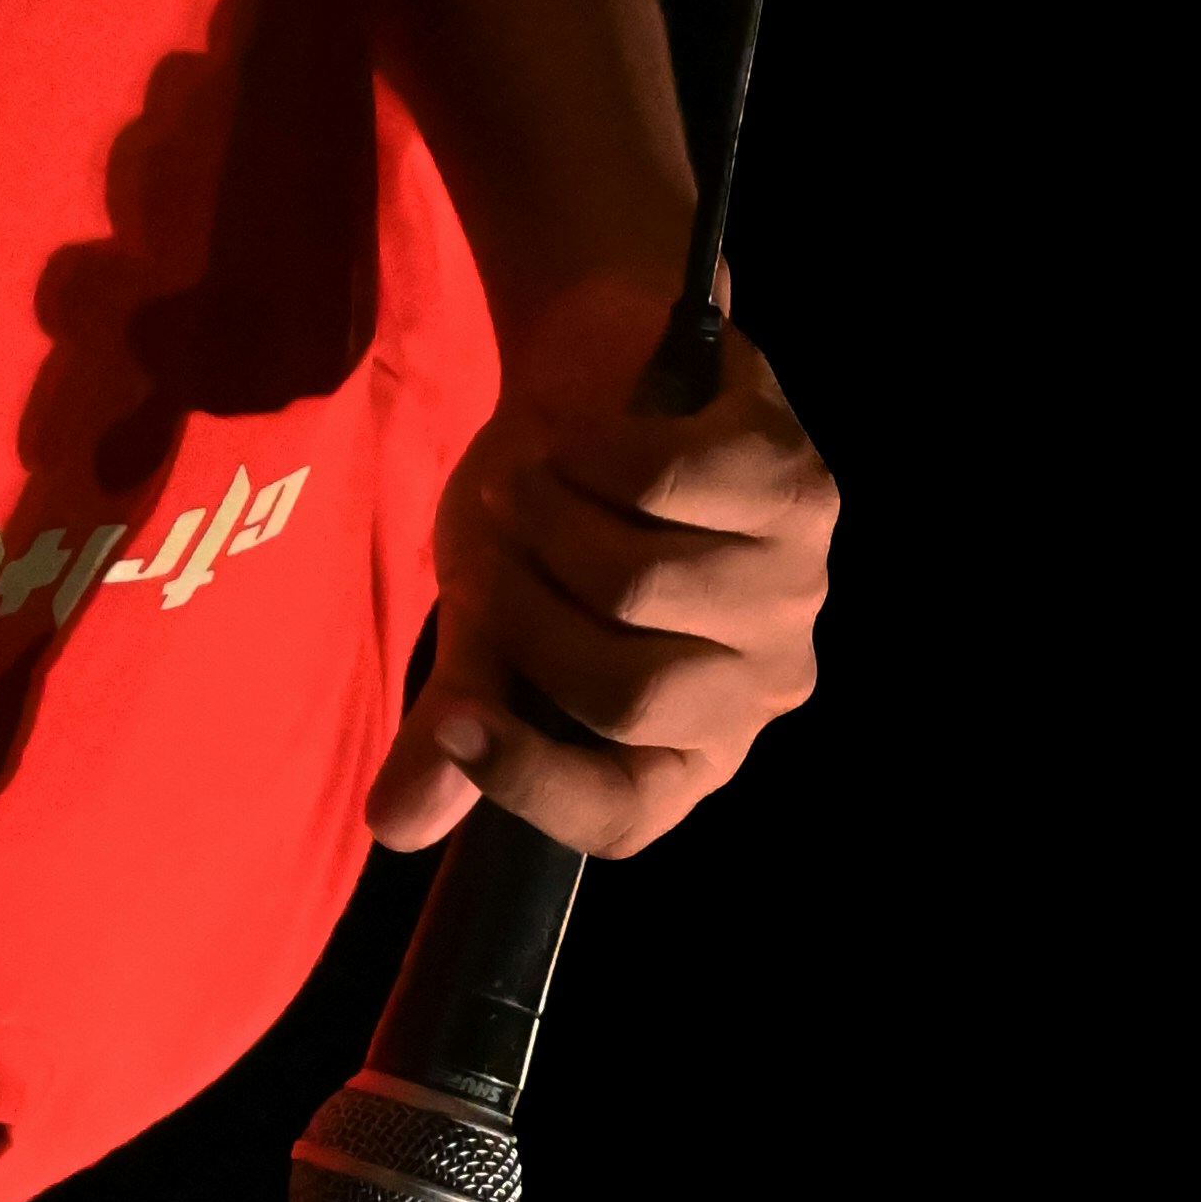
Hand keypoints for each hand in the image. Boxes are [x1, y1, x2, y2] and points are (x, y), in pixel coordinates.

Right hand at [364, 271, 833, 856]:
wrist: (595, 377)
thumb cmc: (547, 523)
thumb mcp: (488, 624)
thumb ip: (461, 717)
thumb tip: (395, 824)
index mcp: (687, 754)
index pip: (622, 815)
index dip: (534, 782)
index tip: (451, 728)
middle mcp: (760, 693)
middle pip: (632, 695)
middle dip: (527, 615)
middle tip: (486, 555)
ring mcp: (795, 595)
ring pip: (644, 585)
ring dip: (551, 521)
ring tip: (522, 487)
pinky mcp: (806, 493)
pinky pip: (670, 487)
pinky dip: (594, 453)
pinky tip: (576, 439)